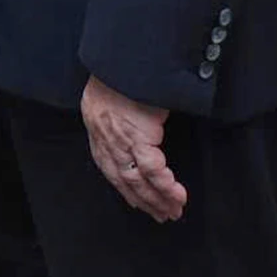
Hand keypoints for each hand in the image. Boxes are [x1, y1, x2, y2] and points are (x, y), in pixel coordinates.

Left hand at [81, 75, 185, 221]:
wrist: (119, 62)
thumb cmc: (121, 77)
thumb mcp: (113, 102)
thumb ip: (121, 122)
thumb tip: (139, 131)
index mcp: (99, 135)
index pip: (112, 172)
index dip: (128, 191)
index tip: (140, 204)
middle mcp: (107, 143)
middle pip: (127, 182)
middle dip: (147, 201)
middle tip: (165, 214)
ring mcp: (121, 142)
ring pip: (140, 180)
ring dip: (160, 198)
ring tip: (175, 209)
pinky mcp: (137, 137)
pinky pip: (152, 169)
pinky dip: (165, 185)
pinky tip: (177, 195)